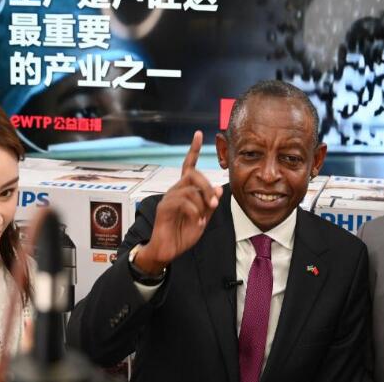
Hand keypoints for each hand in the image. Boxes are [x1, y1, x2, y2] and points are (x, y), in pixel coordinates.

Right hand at [135, 131, 222, 274]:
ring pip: (190, 188)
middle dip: (207, 187)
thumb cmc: (184, 233)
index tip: (199, 134)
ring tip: (204, 217)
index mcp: (185, 190)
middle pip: (193, 174)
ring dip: (202, 203)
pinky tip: (197, 222)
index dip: (193, 149)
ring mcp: (168, 198)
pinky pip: (183, 202)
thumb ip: (210, 203)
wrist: (168, 250)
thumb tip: (219, 189)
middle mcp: (175, 190)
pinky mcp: (164, 208)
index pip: (188, 165)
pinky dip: (194, 212)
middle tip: (214, 204)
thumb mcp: (203, 218)